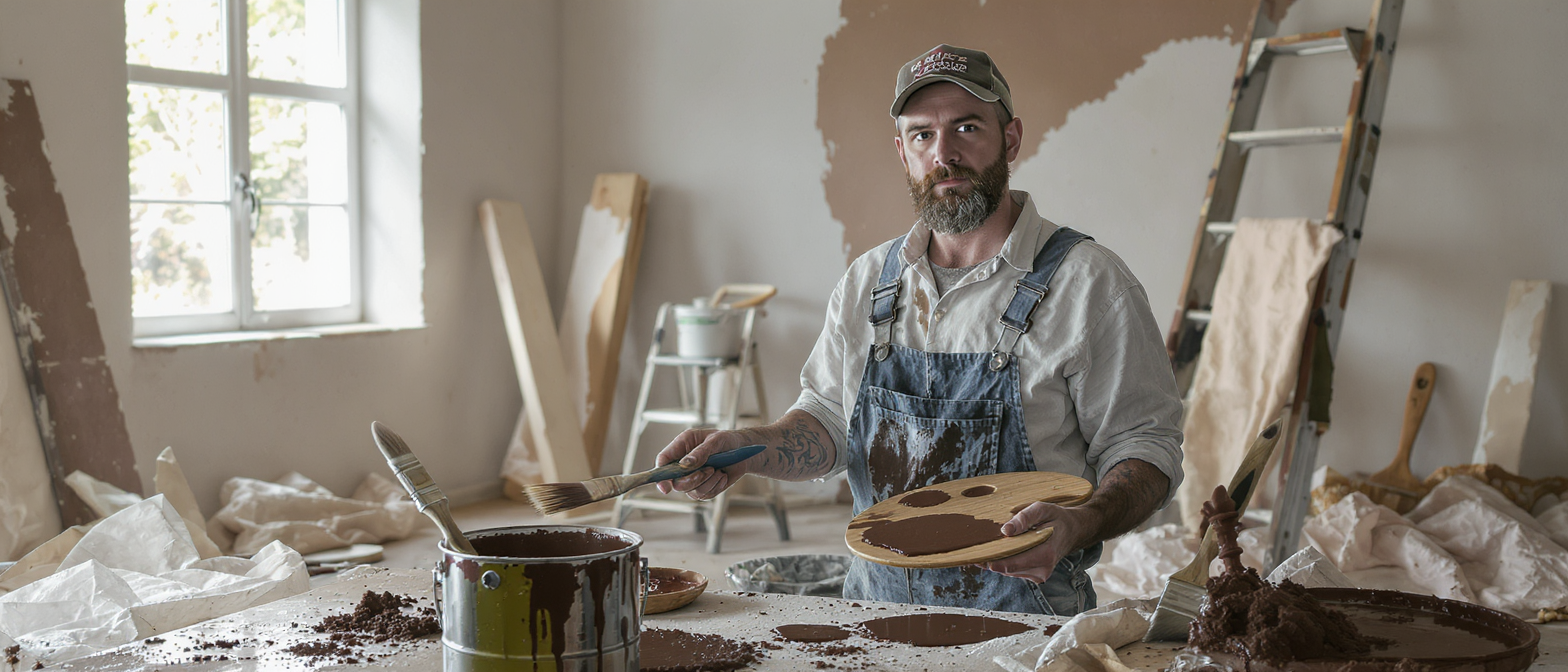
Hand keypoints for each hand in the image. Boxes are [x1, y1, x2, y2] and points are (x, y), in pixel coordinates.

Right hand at [654, 428, 755, 499]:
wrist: (744, 452)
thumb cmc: (728, 440)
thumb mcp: (716, 440)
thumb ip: (700, 452)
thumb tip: (685, 464)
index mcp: (681, 447)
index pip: (663, 462)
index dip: (660, 475)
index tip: (666, 487)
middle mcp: (683, 464)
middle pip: (676, 483)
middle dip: (692, 480)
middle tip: (709, 470)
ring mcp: (693, 478)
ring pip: (691, 491)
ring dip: (707, 482)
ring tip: (718, 471)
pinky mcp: (704, 488)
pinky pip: (705, 495)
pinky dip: (716, 486)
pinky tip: (722, 476)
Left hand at [981, 502, 1101, 583]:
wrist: (1073, 531)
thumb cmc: (1057, 518)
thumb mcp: (1042, 509)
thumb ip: (1024, 518)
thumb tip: (1005, 530)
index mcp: (1046, 554)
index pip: (1012, 563)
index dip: (992, 561)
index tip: (975, 557)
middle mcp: (1043, 569)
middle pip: (1007, 569)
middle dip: (991, 559)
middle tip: (973, 550)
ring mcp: (1039, 575)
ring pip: (1009, 571)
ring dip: (997, 561)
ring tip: (985, 548)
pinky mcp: (1035, 575)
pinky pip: (1014, 570)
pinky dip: (1004, 562)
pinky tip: (999, 551)